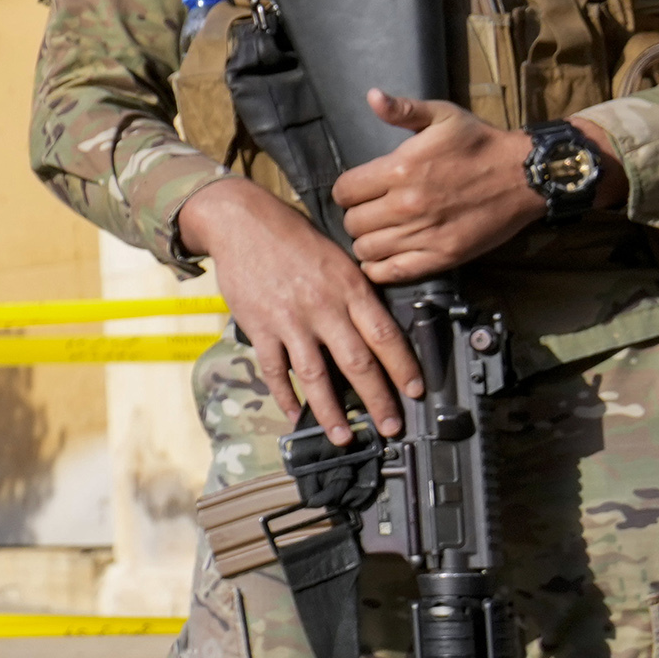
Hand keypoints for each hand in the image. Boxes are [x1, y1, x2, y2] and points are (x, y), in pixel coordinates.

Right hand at [173, 176, 420, 438]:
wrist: (242, 221)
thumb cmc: (294, 238)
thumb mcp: (338, 257)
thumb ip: (357, 293)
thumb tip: (377, 332)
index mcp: (349, 287)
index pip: (385, 335)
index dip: (404, 368)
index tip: (416, 392)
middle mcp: (323, 307)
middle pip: (357, 362)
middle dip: (378, 399)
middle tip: (390, 426)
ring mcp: (290, 320)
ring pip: (316, 375)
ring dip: (331, 410)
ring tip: (342, 436)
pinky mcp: (260, 327)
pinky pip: (275, 370)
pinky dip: (285, 395)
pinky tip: (294, 414)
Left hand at [331, 91, 562, 281]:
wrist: (525, 176)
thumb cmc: (480, 143)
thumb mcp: (442, 116)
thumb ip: (403, 110)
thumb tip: (372, 96)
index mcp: (400, 169)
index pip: (344, 191)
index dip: (347, 191)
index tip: (359, 190)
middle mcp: (406, 205)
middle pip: (352, 222)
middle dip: (357, 215)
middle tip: (372, 210)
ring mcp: (424, 234)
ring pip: (366, 249)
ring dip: (367, 241)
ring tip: (380, 231)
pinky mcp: (442, 256)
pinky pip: (391, 272)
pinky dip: (380, 266)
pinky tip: (386, 254)